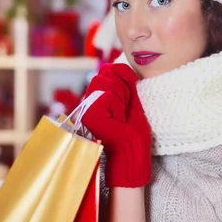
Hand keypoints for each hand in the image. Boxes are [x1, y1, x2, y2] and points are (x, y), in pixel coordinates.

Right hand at [81, 63, 151, 187]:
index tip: (134, 79)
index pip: (106, 70)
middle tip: (126, 106)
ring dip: (121, 96)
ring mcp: (87, 108)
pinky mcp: (89, 115)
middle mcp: (89, 102)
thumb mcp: (131, 102)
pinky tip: (118, 121)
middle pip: (105, 73)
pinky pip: (107, 95)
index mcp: (98, 99)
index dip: (122, 70)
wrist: (133, 154)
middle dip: (122, 85)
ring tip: (121, 115)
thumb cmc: (133, 134)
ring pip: (105, 82)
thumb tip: (121, 67)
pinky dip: (118, 105)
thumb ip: (124, 85)